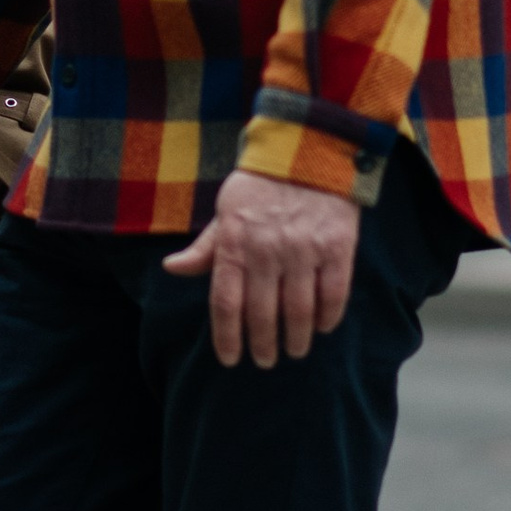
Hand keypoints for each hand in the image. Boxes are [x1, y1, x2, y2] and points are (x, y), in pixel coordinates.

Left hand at [163, 167, 357, 366]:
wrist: (308, 150)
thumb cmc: (260, 186)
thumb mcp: (225, 212)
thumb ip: (205, 247)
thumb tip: (173, 268)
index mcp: (236, 243)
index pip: (226, 303)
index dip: (227, 337)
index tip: (230, 359)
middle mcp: (268, 250)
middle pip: (263, 314)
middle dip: (262, 345)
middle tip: (264, 360)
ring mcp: (304, 250)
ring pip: (299, 310)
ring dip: (296, 338)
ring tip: (295, 350)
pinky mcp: (338, 247)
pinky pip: (333, 294)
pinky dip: (327, 317)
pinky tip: (322, 327)